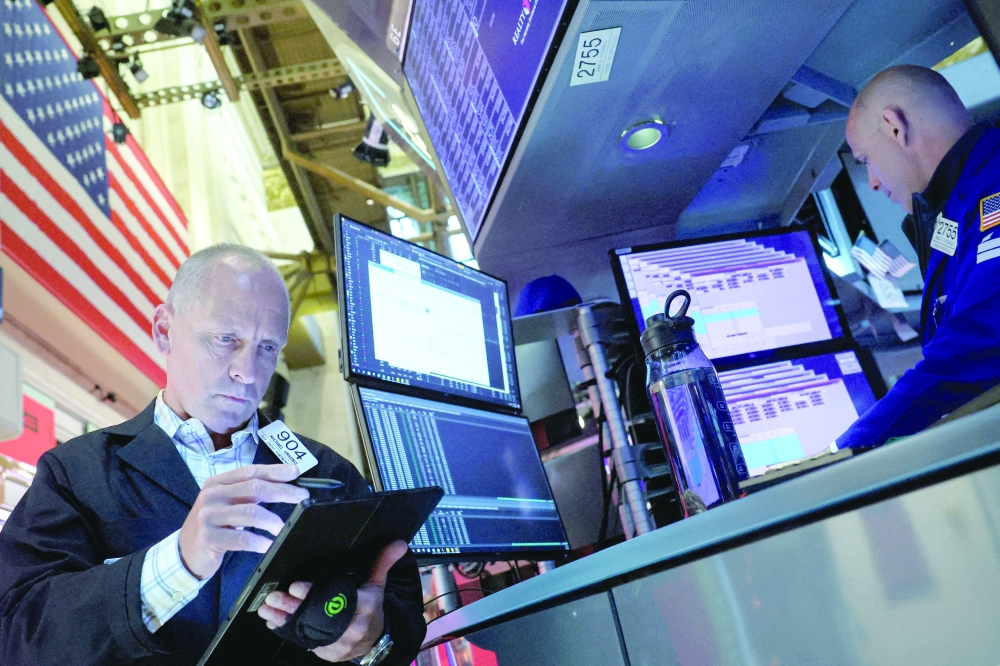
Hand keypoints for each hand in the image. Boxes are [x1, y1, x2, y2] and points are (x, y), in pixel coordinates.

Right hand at [178, 464, 307, 579]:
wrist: (184, 552)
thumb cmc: (213, 525)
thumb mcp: (226, 504)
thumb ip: (247, 493)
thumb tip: (284, 485)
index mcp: (217, 482)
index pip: (250, 471)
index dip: (275, 471)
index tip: (296, 472)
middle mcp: (212, 495)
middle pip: (254, 488)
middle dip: (282, 491)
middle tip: (302, 496)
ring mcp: (208, 516)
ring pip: (250, 512)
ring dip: (272, 520)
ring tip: (282, 527)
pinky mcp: (209, 538)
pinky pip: (241, 538)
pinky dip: (259, 541)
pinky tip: (267, 545)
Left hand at [257, 540, 408, 661]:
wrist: (376, 639)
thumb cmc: (372, 607)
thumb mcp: (378, 584)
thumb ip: (382, 562)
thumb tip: (398, 542)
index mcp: (364, 607)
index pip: (336, 600)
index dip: (313, 594)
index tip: (295, 586)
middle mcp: (352, 628)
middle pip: (317, 617)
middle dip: (292, 607)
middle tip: (274, 597)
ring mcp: (340, 644)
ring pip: (308, 631)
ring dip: (284, 620)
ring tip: (266, 609)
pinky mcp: (329, 654)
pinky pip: (306, 642)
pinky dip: (289, 631)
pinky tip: (274, 622)